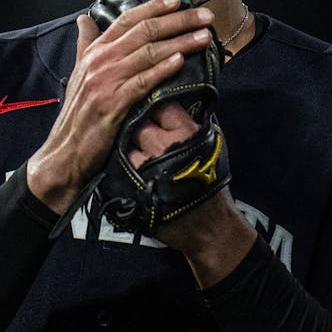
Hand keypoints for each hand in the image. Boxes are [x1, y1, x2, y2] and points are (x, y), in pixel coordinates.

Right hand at [26, 0, 213, 214]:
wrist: (65, 150)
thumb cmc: (78, 113)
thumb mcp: (79, 73)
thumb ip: (86, 45)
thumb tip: (84, 20)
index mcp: (94, 51)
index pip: (127, 20)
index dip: (154, 7)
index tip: (178, 0)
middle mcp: (100, 61)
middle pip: (144, 31)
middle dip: (178, 20)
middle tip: (204, 15)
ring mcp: (106, 81)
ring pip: (149, 53)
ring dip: (180, 41)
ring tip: (204, 36)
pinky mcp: (113, 103)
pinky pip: (143, 81)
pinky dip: (163, 69)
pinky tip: (180, 60)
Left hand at [131, 102, 255, 286]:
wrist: (208, 226)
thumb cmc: (212, 186)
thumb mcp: (209, 145)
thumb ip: (189, 123)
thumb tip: (172, 107)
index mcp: (185, 131)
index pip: (160, 105)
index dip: (156, 109)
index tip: (155, 114)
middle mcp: (164, 145)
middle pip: (139, 122)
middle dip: (141, 127)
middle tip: (147, 137)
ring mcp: (145, 164)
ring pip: (126, 142)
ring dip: (130, 147)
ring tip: (142, 156)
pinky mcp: (131, 183)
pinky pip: (120, 164)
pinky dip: (124, 165)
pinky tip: (134, 171)